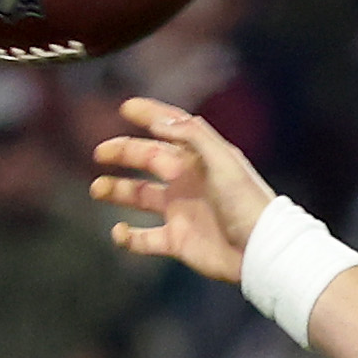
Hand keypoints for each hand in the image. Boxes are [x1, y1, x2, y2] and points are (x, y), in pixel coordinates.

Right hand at [91, 98, 269, 283]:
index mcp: (200, 158)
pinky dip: (128, 237)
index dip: (150, 115)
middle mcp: (187, 180)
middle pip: (148, 159)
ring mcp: (181, 211)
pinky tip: (119, 232)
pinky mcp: (178, 241)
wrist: (260, 251)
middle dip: (123, 152)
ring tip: (97, 189)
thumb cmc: (247, 202)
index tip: (126, 107)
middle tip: (100, 152)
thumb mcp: (223, 160)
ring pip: (140, 196)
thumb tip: (159, 120)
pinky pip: (145, 238)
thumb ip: (192, 136)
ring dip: (117, 191)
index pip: (171, 128)